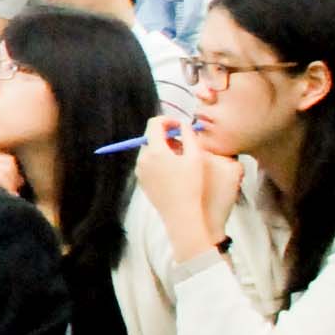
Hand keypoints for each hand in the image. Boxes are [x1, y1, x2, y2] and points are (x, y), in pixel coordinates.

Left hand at [132, 114, 217, 245]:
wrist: (181, 213)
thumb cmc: (191, 185)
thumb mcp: (195, 156)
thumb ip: (188, 135)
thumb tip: (182, 124)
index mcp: (154, 151)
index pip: (154, 123)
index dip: (168, 120)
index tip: (180, 126)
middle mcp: (142, 159)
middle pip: (151, 136)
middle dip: (167, 135)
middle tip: (185, 143)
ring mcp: (140, 170)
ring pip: (150, 150)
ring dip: (164, 148)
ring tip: (182, 158)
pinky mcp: (141, 180)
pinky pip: (149, 163)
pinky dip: (160, 160)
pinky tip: (175, 170)